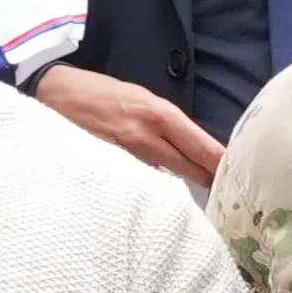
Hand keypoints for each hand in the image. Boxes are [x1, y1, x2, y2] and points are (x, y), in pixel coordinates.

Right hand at [31, 63, 225, 186]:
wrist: (56, 92)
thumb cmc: (100, 93)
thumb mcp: (139, 98)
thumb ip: (162, 123)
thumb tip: (184, 149)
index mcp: (159, 113)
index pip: (200, 144)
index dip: (218, 161)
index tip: (235, 174)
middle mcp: (146, 134)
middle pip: (187, 166)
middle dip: (205, 179)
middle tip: (223, 194)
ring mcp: (125, 154)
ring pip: (163, 178)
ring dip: (179, 188)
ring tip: (196, 200)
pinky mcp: (107, 166)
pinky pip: (136, 182)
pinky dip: (148, 189)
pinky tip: (154, 199)